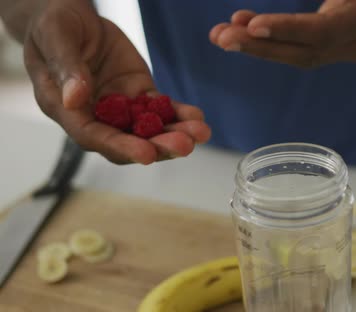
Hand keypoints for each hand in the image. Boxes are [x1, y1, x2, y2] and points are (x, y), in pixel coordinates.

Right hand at [23, 0, 210, 164]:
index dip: (121, 147)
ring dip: (175, 133)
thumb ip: (66, 67)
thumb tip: (75, 98)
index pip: (94, 137)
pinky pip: (161, 108)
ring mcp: (120, 106)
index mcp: (65, 109)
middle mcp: (95, 115)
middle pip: (127, 140)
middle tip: (185, 145)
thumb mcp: (56, 38)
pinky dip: (179, 114)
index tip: (147, 154)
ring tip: (201, 132)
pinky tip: (197, 116)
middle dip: (158, 146)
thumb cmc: (54, 26)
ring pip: (148, 129)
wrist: (72, 15)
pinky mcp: (138, 93)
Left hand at [210, 0, 355, 67]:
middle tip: (220, 37)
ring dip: (260, 47)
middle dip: (261, 46)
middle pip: (308, 52)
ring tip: (221, 36)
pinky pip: (305, 51)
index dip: (287, 30)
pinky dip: (274, 43)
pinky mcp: (346, 51)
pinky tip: (244, 32)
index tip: (249, 25)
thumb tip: (257, 18)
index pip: (326, 31)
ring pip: (303, 56)